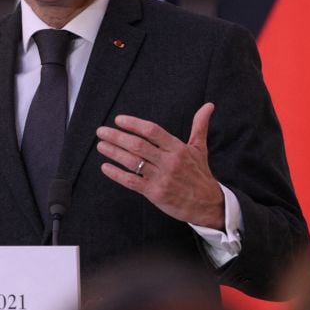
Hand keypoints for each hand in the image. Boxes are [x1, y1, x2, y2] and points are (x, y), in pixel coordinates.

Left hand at [95, 102, 224, 229]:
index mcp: (178, 148)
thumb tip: (208, 106)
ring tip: (101, 145)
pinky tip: (105, 167)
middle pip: (138, 145)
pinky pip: (132, 182)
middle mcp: (169, 161)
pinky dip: (117, 174)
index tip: (118, 120)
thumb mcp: (200, 148)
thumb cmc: (200, 174)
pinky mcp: (155, 193)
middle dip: (117, 137)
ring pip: (133, 162)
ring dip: (114, 153)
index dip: (134, 124)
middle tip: (101, 131)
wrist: (208, 204)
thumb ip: (199, 125)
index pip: (153, 131)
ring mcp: (161, 178)